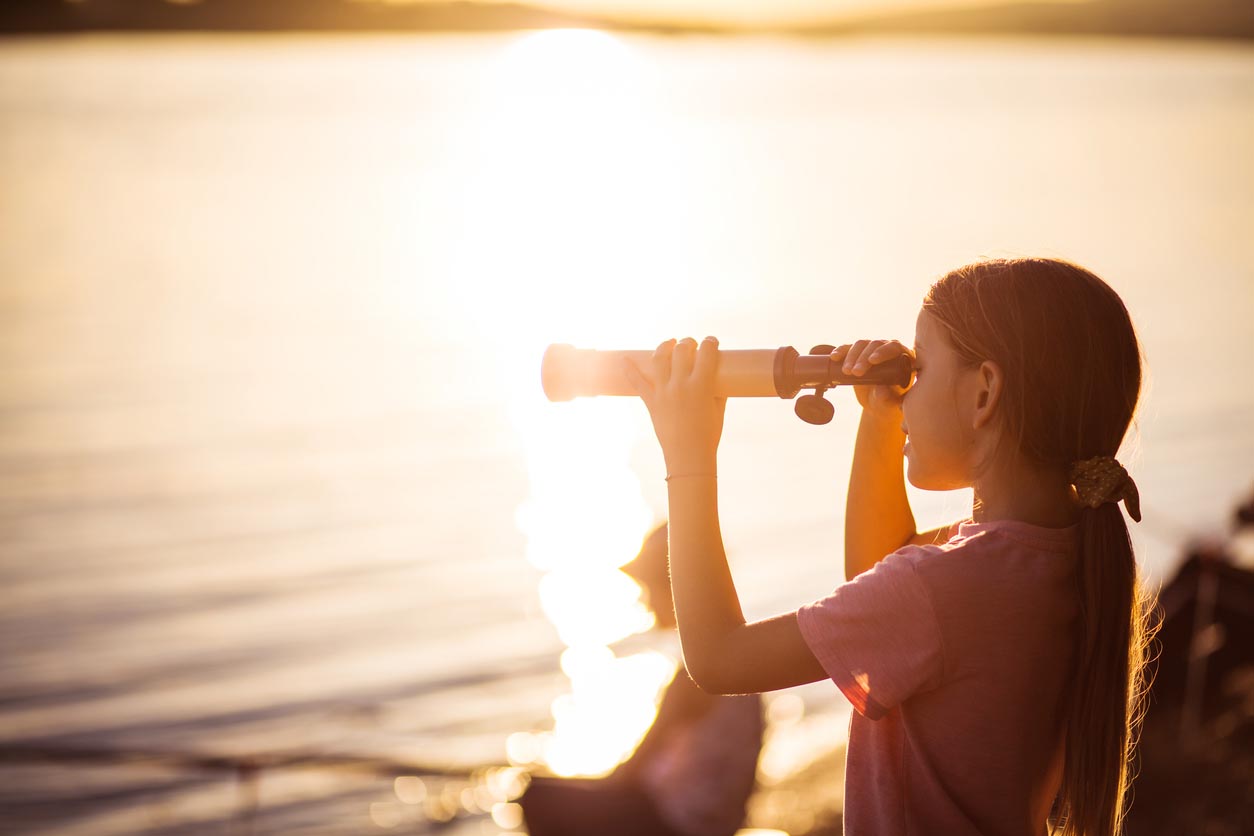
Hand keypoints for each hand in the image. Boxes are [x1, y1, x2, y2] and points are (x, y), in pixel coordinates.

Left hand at [622, 337, 725, 473]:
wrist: (689, 457)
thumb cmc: (708, 435)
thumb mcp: (718, 410)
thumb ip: (718, 391)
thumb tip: (719, 379)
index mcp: (701, 386)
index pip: (706, 353)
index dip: (710, 343)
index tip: (711, 342)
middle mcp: (681, 385)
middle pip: (682, 350)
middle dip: (688, 342)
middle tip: (691, 344)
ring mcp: (663, 393)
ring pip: (659, 359)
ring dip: (664, 347)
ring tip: (669, 345)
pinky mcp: (652, 402)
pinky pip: (637, 382)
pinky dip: (629, 369)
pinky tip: (623, 359)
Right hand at [831, 340, 914, 417]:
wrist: (877, 403)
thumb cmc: (888, 402)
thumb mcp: (889, 403)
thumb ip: (887, 399)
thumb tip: (881, 391)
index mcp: (904, 357)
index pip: (895, 348)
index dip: (883, 352)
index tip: (872, 361)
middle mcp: (889, 349)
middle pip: (876, 344)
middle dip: (863, 357)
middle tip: (856, 372)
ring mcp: (873, 350)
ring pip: (861, 344)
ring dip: (852, 356)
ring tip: (846, 371)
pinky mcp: (859, 353)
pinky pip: (849, 347)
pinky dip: (841, 351)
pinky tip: (834, 357)